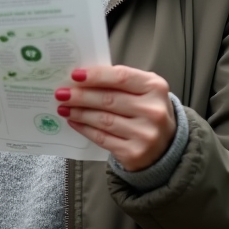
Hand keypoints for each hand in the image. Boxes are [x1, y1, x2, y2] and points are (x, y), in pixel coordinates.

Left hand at [55, 66, 175, 170]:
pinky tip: (74, 122)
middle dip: (81, 96)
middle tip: (62, 93)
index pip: (121, 77)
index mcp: (155, 87)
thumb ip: (119, 83)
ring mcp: (145, 134)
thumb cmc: (147, 111)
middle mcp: (153, 110)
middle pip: (108, 99)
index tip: (74, 75)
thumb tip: (81, 79)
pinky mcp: (134, 153)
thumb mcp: (143, 91)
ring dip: (79, 113)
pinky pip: (102, 138)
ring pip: (103, 120)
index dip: (95, 76)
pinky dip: (85, 129)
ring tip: (63, 107)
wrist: (166, 146)